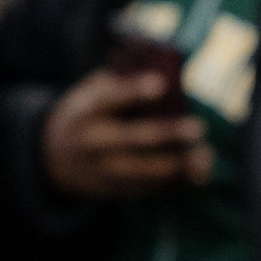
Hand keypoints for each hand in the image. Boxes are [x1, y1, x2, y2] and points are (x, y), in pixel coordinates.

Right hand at [40, 65, 212, 199]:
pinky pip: (149, 189)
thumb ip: (119, 81)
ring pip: (145, 171)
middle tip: (197, 128)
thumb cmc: (86, 115)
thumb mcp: (90, 93)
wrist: (55, 159)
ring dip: (179, 166)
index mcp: (87, 111)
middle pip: (133, 139)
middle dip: (167, 135)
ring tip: (205, 155)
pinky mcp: (116, 190)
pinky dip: (176, 184)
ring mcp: (105, 170)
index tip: (161, 84)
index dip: (135, 91)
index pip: (111, 99)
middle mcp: (95, 142)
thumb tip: (161, 71)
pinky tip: (199, 174)